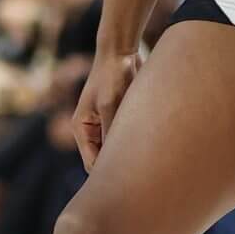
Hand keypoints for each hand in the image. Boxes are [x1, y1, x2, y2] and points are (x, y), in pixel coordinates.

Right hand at [73, 50, 141, 169]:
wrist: (121, 51)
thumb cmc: (112, 75)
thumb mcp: (110, 104)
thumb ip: (111, 132)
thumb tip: (117, 160)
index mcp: (81, 129)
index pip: (93, 164)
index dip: (108, 176)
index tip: (130, 182)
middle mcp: (90, 131)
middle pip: (104, 161)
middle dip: (120, 168)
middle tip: (143, 177)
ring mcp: (104, 125)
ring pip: (117, 152)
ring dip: (130, 155)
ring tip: (149, 160)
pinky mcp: (119, 119)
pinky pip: (127, 140)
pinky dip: (136, 144)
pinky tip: (152, 145)